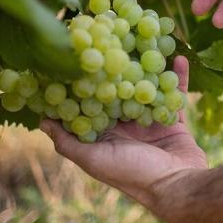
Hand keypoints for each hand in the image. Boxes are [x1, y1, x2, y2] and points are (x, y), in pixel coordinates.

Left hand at [40, 56, 206, 213]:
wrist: (176, 185)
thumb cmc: (133, 174)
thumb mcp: (94, 159)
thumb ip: (68, 142)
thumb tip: (42, 120)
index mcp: (103, 134)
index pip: (89, 103)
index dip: (83, 82)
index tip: (78, 56)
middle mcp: (124, 126)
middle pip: (117, 89)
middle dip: (116, 67)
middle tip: (114, 37)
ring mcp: (148, 121)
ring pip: (145, 87)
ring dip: (147, 67)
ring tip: (147, 40)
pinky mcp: (171, 120)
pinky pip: (174, 94)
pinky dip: (178, 77)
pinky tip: (180, 58)